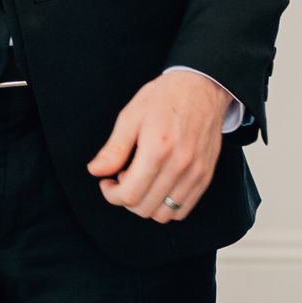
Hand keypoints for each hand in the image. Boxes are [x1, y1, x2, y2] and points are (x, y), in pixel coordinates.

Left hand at [87, 70, 231, 225]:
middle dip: (125, 199)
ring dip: (146, 205)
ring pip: (164, 214)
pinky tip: (158, 186)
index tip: (107, 181)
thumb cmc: (166, 97)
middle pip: (144, 208)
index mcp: (157, 150)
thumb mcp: (131, 115)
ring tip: (142, 182)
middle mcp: (179, 166)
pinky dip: (166, 206)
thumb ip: (114, 148)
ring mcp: (195, 174)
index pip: (129, 195)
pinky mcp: (205, 177)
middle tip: (122, 178)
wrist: (202, 88)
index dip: (111, 194)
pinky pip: (183, 210)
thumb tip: (96, 171)